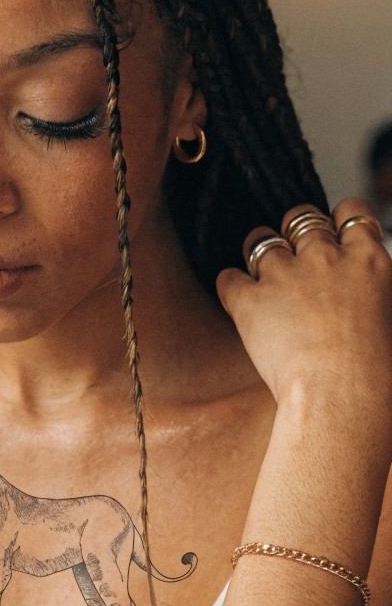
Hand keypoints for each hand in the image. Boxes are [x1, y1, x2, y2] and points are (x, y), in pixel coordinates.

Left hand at [216, 197, 391, 419]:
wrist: (341, 393)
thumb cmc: (375, 370)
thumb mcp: (388, 313)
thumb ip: (370, 287)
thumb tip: (357, 293)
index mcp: (367, 260)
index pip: (352, 211)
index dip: (337, 221)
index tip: (332, 235)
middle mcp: (325, 257)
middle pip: (301, 219)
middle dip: (295, 233)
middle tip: (293, 259)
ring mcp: (284, 275)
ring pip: (260, 240)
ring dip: (259, 253)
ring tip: (261, 276)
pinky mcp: (250, 300)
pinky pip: (229, 278)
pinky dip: (231, 286)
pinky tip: (238, 301)